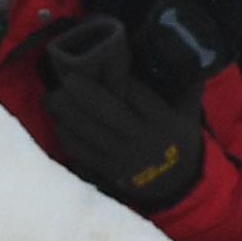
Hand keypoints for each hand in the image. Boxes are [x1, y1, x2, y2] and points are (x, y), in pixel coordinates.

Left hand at [39, 17, 204, 212]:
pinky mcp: (108, 170)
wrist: (179, 186)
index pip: (137, 94)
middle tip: (67, 78)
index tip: (101, 63)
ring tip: (52, 98)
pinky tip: (60, 123)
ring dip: (66, 112)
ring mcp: (124, 156)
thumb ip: (187, 88)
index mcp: (164, 122)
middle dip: (83, 91)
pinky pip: (80, 150)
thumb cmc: (178, 142)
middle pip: (107, 110)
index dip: (116, 78)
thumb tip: (187, 53)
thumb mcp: (189, 116)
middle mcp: (143, 139)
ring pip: (88, 129)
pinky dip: (66, 135)